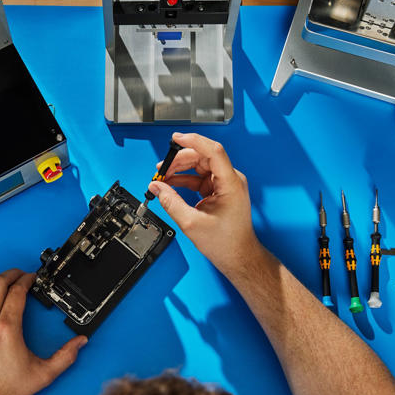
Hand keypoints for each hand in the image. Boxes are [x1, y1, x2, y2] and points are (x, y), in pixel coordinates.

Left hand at [0, 269, 87, 394]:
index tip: (32, 278)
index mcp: (7, 328)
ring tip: (5, 281)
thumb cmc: (4, 391)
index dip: (26, 280)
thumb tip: (80, 343)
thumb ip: (65, 357)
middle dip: (11, 274)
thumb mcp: (43, 375)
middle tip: (21, 274)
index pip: (17, 291)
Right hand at [148, 132, 260, 279]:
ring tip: (162, 177)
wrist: (238, 256)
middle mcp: (230, 179)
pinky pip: (200, 178)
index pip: (213, 151)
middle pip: (203, 157)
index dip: (194, 141)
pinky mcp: (219, 190)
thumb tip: (156, 187)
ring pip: (200, 166)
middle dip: (179, 160)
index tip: (176, 138)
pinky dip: (184, 179)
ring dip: (180, 169)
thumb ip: (171, 202)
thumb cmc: (226, 242)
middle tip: (161, 169)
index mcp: (230, 183)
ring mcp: (225, 184)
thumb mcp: (191, 223)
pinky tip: (171, 184)